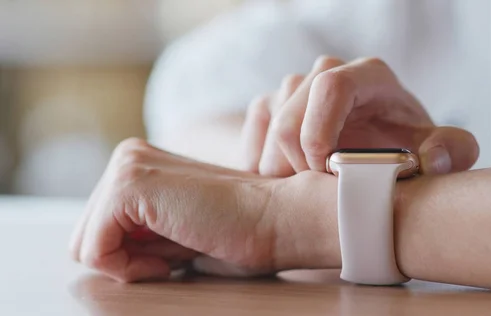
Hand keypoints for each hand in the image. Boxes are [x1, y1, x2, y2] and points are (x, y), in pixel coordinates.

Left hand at [69, 138, 339, 281]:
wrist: (278, 219)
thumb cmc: (239, 233)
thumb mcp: (175, 232)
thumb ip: (139, 232)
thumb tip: (100, 253)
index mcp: (140, 163)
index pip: (100, 227)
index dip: (133, 257)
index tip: (175, 254)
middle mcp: (128, 156)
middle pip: (86, 234)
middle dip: (126, 259)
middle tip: (174, 259)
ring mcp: (126, 165)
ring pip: (85, 244)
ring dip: (129, 264)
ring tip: (173, 257)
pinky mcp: (128, 185)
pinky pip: (93, 249)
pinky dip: (128, 269)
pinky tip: (169, 260)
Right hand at [240, 56, 479, 175]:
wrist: (372, 155)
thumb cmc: (403, 151)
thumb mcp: (435, 152)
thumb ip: (450, 151)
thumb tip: (432, 158)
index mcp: (368, 77)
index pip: (330, 85)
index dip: (318, 129)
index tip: (321, 170)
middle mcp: (328, 74)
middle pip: (290, 108)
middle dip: (295, 158)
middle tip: (315, 194)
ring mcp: (297, 89)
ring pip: (269, 121)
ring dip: (279, 165)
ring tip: (306, 191)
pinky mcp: (273, 104)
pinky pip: (254, 130)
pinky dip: (262, 161)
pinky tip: (286, 182)